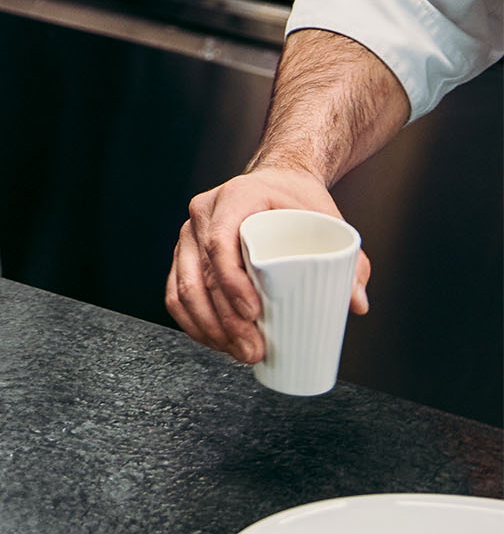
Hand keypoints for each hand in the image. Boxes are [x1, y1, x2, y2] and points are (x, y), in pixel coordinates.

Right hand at [165, 164, 370, 363]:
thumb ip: (351, 260)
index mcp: (236, 197)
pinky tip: (214, 341)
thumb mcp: (327, 218)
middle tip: (252, 350)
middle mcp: (204, 213)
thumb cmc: (297, 200)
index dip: (231, 281)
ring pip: (184, 288)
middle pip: (202, 273)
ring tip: (238, 353)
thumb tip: (357, 304)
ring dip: (208, 328)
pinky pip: (176, 291)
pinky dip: (192, 322)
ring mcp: (190, 234)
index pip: (220, 241)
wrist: (275, 180)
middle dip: (224, 320)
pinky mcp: (186, 254)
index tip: (254, 312)